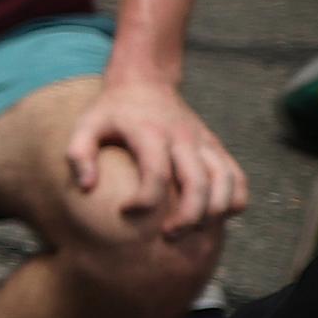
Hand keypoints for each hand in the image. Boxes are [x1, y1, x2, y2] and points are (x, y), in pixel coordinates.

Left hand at [68, 78, 246, 236]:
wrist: (145, 82)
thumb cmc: (111, 111)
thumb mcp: (86, 125)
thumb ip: (79, 154)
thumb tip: (86, 187)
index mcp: (150, 133)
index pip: (156, 172)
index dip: (144, 199)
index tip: (125, 211)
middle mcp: (183, 138)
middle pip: (198, 183)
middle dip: (188, 216)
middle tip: (169, 236)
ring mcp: (204, 143)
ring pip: (225, 181)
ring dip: (215, 213)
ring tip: (194, 232)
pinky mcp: (215, 147)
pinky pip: (237, 177)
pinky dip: (235, 200)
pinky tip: (217, 217)